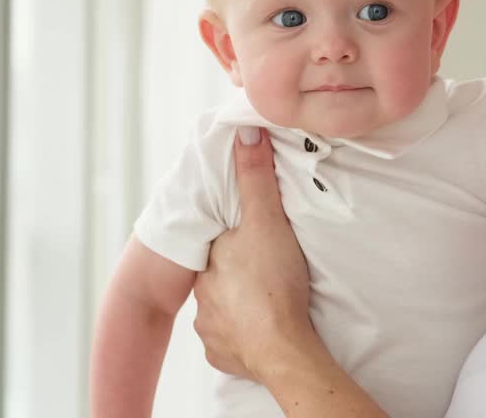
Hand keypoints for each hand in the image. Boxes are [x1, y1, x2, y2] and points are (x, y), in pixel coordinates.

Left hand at [191, 127, 314, 380]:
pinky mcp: (223, 357)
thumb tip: (245, 130)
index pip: (218, 245)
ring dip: (241, 308)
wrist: (283, 350)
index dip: (235, 241)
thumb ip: (256, 177)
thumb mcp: (267, 221)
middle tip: (266, 273)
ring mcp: (210, 330)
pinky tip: (263, 331)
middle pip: (219, 278)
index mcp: (209, 262)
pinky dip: (244, 337)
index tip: (252, 242)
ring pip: (223, 311)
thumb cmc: (274, 283)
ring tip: (269, 304)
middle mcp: (202, 296)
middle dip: (237, 275)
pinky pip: (231, 342)